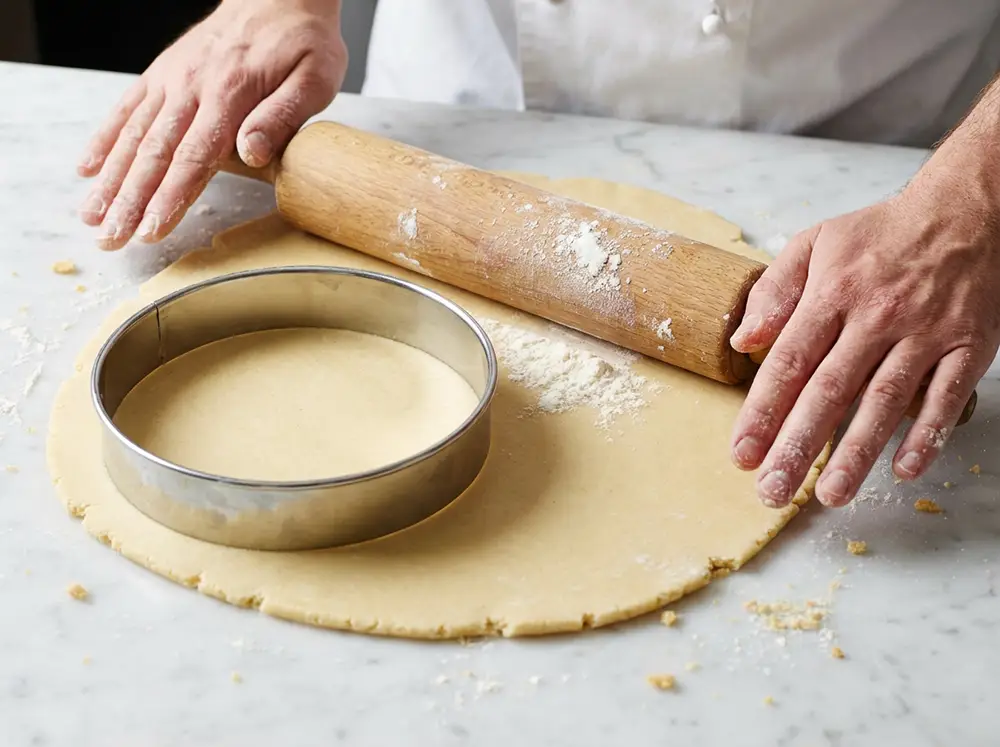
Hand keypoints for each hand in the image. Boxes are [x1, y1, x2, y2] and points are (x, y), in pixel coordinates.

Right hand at [77, 0, 346, 249]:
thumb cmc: (302, 42)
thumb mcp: (314, 78)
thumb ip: (282, 117)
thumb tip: (250, 155)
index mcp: (230, 95)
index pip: (193, 157)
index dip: (170, 197)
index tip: (151, 230)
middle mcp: (192, 88)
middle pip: (155, 154)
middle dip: (130, 201)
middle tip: (110, 239)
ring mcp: (172, 80)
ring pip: (134, 135)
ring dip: (110, 179)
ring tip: (92, 216)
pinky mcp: (163, 74)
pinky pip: (128, 109)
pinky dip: (106, 139)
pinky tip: (88, 169)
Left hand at [728, 178, 999, 507]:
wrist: (967, 210)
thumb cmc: (880, 234)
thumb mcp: (815, 244)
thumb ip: (774, 291)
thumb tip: (743, 341)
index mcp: (832, 293)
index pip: (788, 362)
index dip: (762, 412)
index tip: (742, 453)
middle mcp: (875, 317)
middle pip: (829, 391)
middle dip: (797, 445)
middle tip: (772, 491)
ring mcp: (925, 334)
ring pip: (884, 402)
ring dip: (856, 453)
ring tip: (829, 495)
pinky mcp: (967, 346)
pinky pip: (946, 397)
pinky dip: (927, 434)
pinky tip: (905, 469)